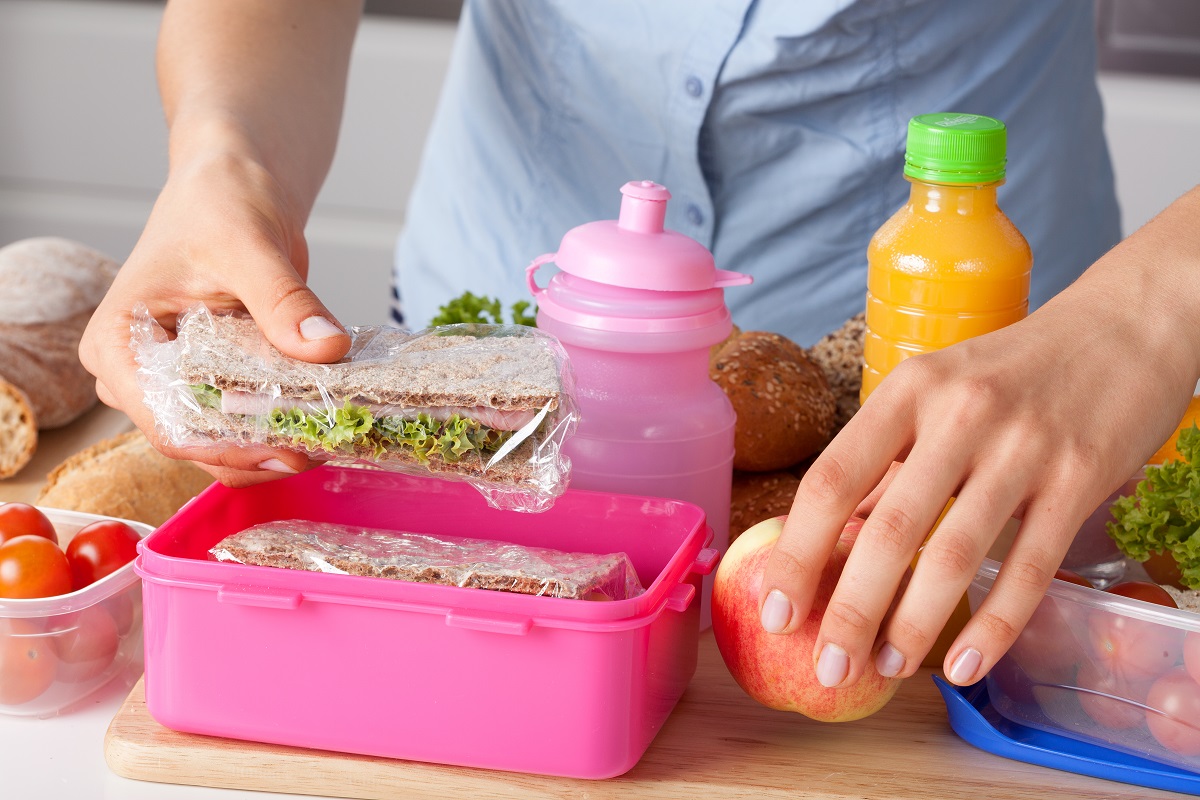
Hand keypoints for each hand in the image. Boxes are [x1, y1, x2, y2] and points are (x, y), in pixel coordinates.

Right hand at [80, 145, 350, 486]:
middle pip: (195, 440)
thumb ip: (284, 301)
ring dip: (273, 442)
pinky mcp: (214, 380)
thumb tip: (326, 347)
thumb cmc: (220, 202)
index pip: (166, 421)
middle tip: (320, 446)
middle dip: (257, 450)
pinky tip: (321, 421)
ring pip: (222, 439)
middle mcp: (137, 373)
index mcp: (119, 343)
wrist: (236, 185)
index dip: (226, 447)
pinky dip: (281, 423)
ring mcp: (175, 380)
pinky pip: (245, 419)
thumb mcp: (250, 247)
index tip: (287, 448)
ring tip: (327, 436)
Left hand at [757, 211, 1199, 686]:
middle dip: (849, 611)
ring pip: (954, 555)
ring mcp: (1022, 448)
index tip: (775, 610)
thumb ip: (888, 462)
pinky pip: (1030, 568)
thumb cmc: (1012, 370)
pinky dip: (993, 625)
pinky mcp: (1079, 479)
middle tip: (827, 668)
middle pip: (888, 529)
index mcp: (908, 390)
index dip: (796, 551)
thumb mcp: (935, 392)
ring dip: (913, 626)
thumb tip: (834, 539)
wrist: (1124, 328)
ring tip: (886, 669)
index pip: (832, 479)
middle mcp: (959, 415)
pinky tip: (963, 665)